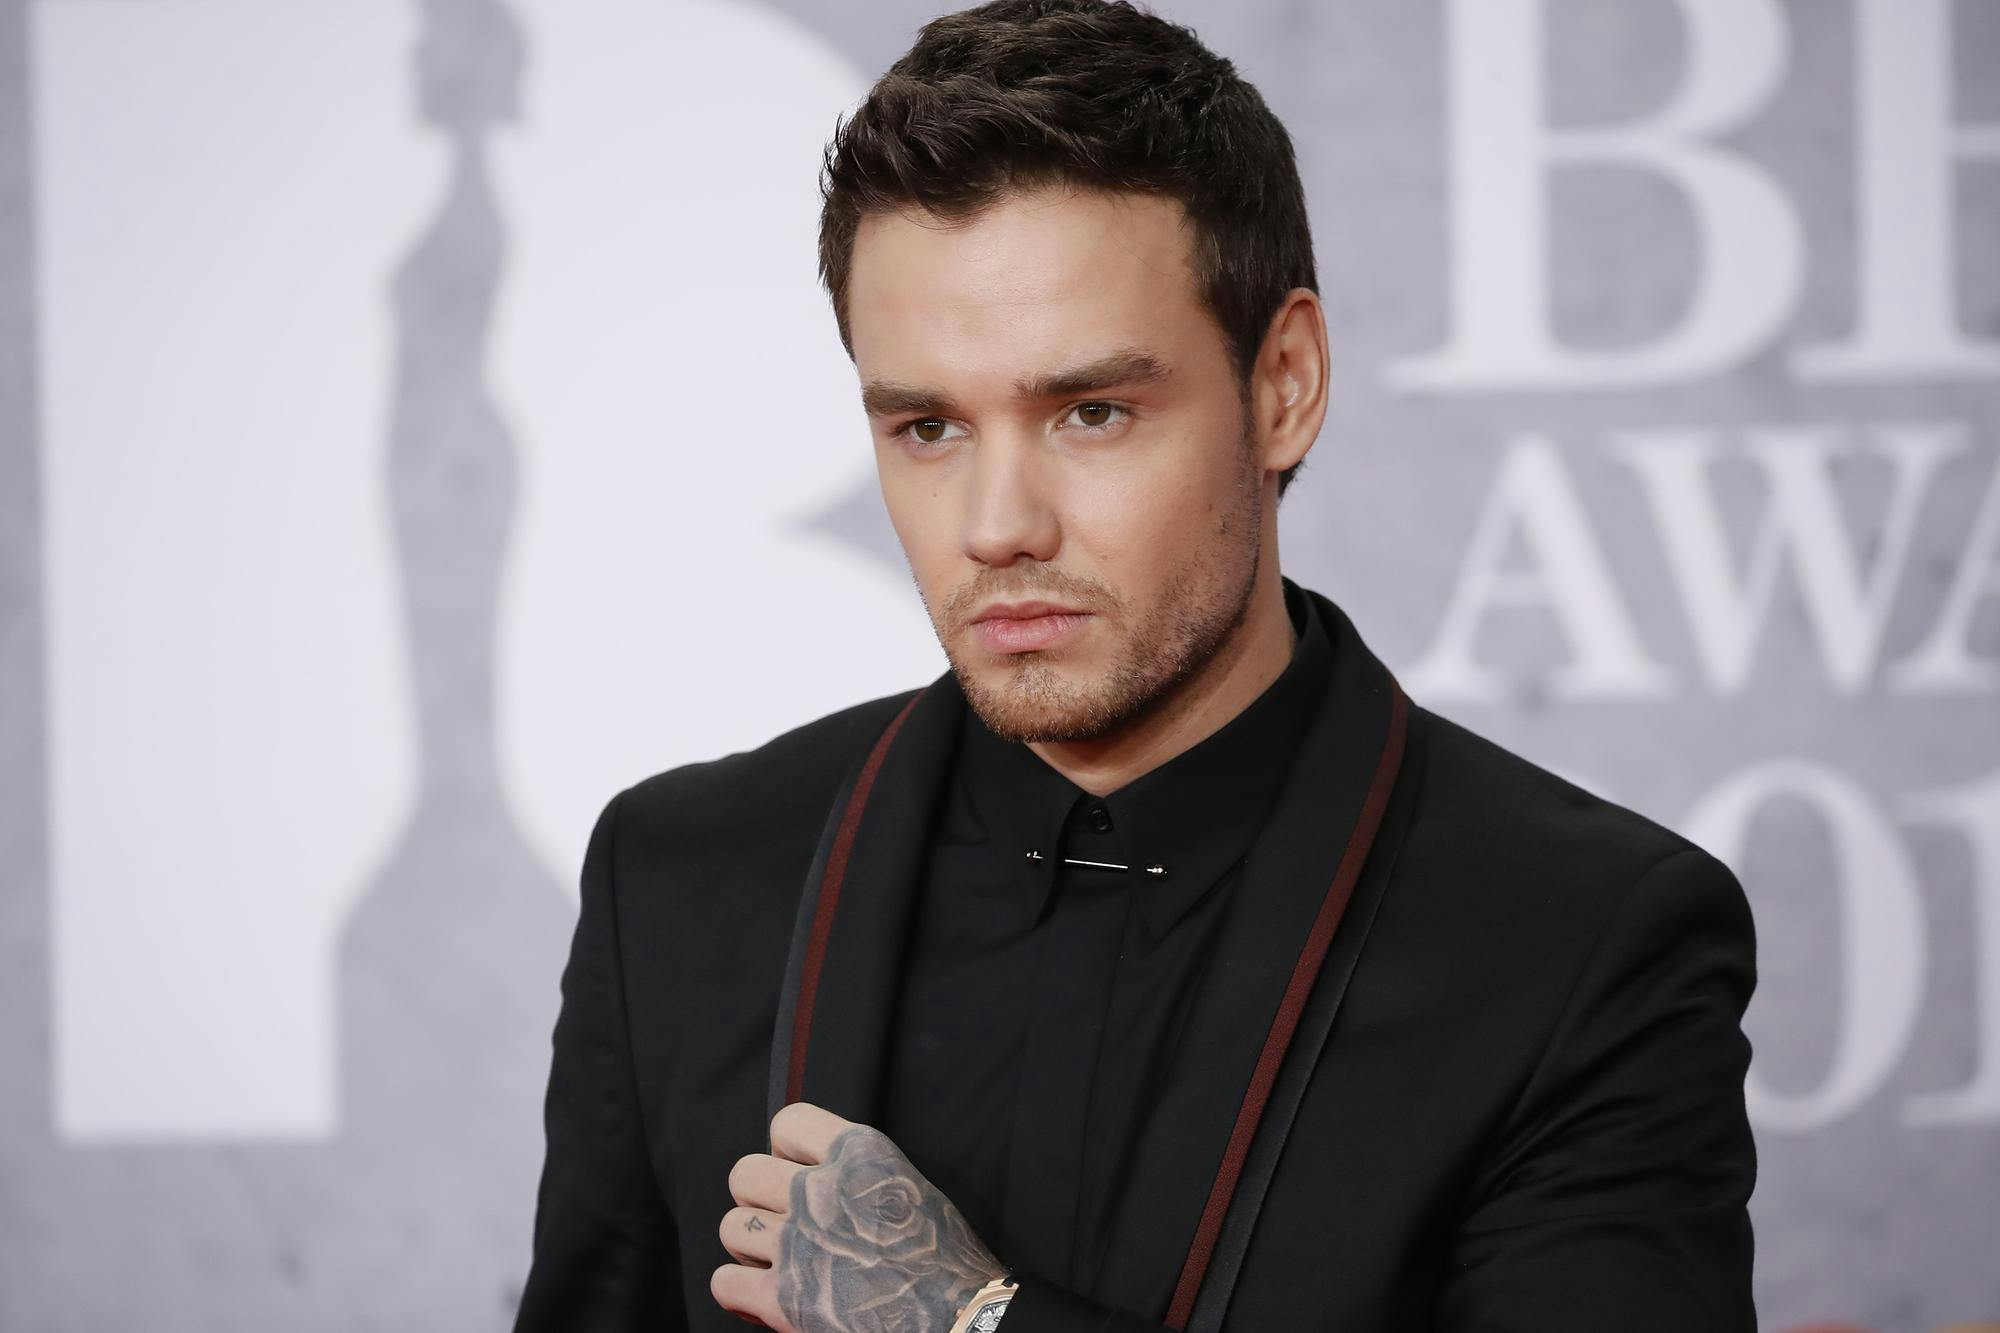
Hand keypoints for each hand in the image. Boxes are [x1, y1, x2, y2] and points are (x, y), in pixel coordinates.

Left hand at [712, 1102, 1006, 1331]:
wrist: (961, 1317)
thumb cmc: (947, 1259)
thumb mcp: (910, 1187)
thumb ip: (860, 1174)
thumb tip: (819, 1178)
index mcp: (859, 1153)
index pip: (788, 1122)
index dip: (785, 1150)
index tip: (796, 1172)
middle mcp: (822, 1190)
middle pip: (745, 1174)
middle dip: (758, 1200)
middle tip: (783, 1225)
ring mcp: (798, 1243)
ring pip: (731, 1227)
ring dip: (749, 1248)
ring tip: (777, 1263)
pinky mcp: (783, 1298)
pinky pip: (724, 1282)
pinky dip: (739, 1292)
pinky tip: (763, 1297)